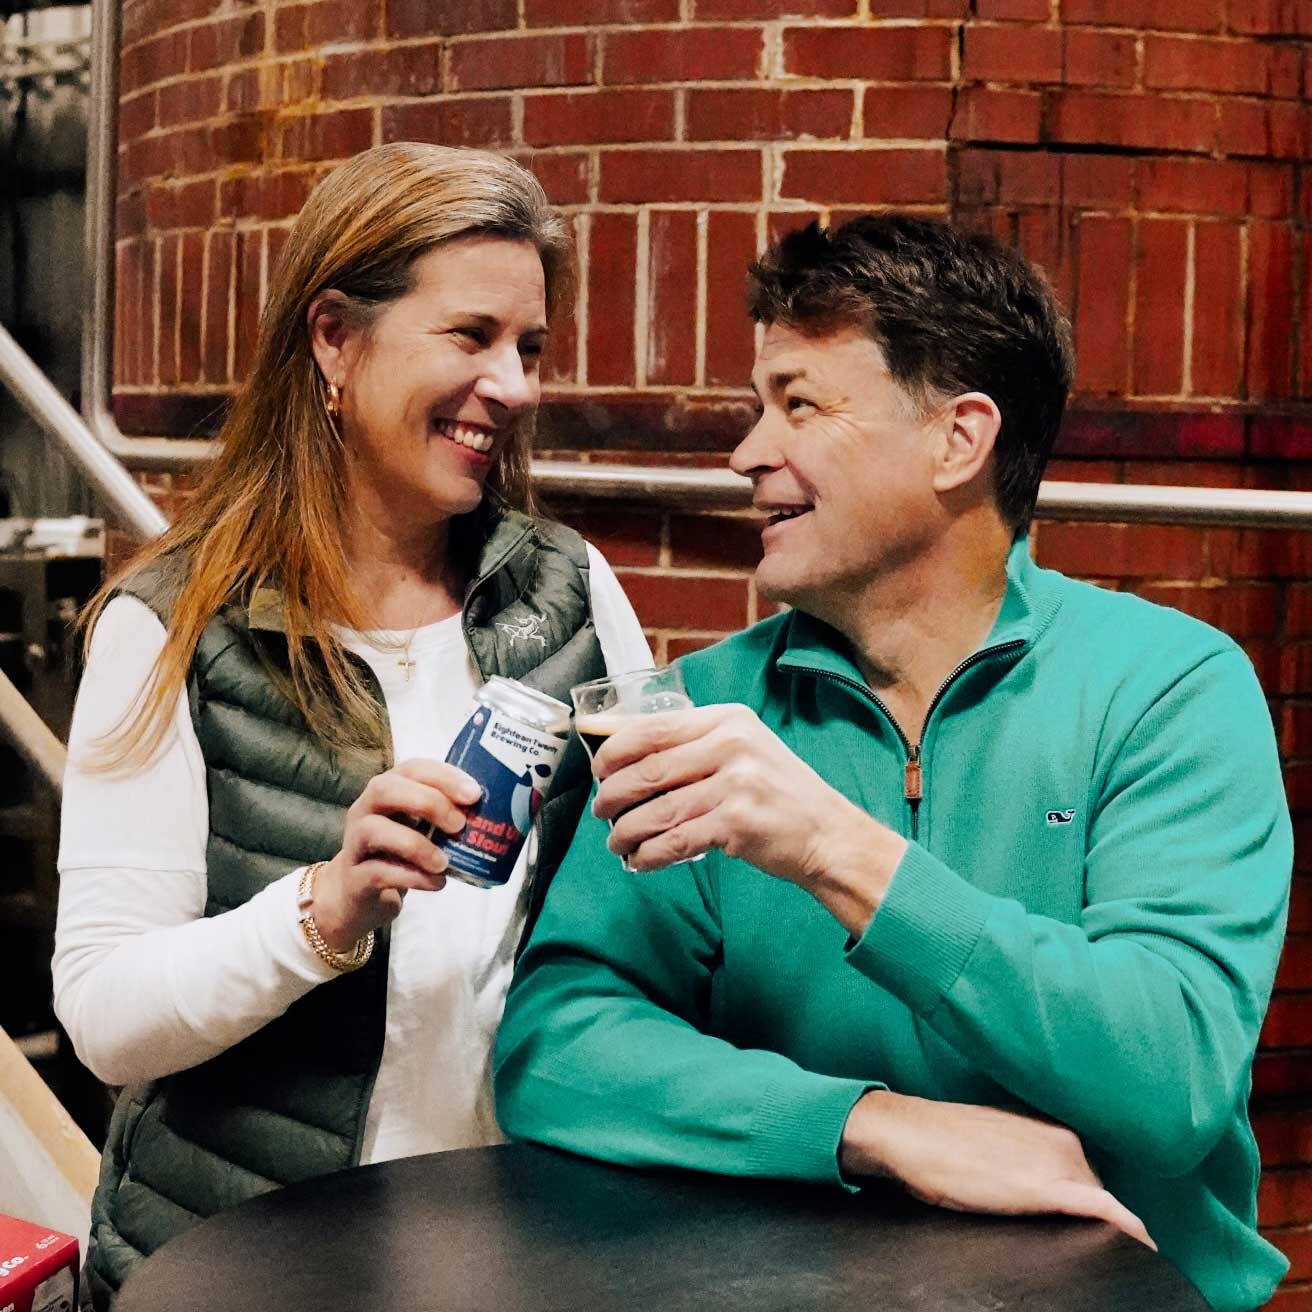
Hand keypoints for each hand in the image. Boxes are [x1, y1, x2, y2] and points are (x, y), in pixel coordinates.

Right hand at [310, 759, 481, 949]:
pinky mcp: (354, 877)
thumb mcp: (420, 828)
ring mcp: (355, 842)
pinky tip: (436, 883)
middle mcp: (365, 809)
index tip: (474, 793)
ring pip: (375, 830)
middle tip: (459, 824)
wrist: (357, 894)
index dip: (444, 777)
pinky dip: (412, 877)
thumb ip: (445, 817)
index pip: (412, 768)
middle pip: (385, 789)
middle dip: (427, 802)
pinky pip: (378, 872)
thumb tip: (493, 815)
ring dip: (417, 845)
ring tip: (445, 863)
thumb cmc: (397, 853)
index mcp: (387, 790)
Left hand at [592, 704, 904, 906]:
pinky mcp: (737, 824)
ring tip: (615, 841)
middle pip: (648, 770)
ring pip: (656, 810)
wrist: (829, 835)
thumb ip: (697, 746)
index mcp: (728, 720)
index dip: (614, 750)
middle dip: (613, 794)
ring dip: (626, 831)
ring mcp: (735, 784)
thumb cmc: (780, 794)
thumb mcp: (745, 750)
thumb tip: (630, 755)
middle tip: (600, 810)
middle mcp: (731, 745)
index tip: (598, 769)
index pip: (653, 727)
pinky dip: (649, 854)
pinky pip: (675, 841)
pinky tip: (639, 860)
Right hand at [840, 1091, 1154, 1249]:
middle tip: (1087, 1243)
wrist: (910, 1135)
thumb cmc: (939, 1143)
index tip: (1101, 1227)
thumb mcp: (990, 1147)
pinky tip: (1144, 1246)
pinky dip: (1127, 1227)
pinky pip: (1103, 1210)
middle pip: (1093, 1191)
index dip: (1091, 1204)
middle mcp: (1061, 1141)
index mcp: (1047, 1130)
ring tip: (1106, 1252)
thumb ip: (1021, 1161)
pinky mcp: (1049, 1189)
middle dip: (1095, 1216)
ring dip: (1103, 1226)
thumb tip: (1027, 1187)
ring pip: (1099, 1204)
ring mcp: (1058, 1163)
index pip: (1084, 1175)